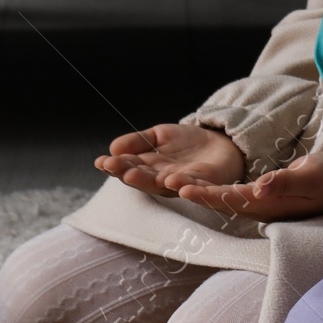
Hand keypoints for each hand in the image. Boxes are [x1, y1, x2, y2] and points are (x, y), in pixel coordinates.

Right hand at [97, 123, 243, 195]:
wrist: (222, 142)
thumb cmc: (186, 143)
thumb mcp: (159, 135)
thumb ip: (138, 141)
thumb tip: (113, 147)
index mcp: (149, 168)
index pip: (128, 167)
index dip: (114, 165)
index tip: (100, 161)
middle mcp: (162, 179)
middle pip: (142, 178)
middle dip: (127, 173)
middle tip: (114, 167)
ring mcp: (182, 183)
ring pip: (163, 185)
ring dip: (148, 181)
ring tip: (134, 174)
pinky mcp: (205, 184)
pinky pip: (194, 187)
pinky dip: (183, 186)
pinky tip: (172, 180)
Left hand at [175, 151, 322, 221]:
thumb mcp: (313, 176)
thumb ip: (286, 182)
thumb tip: (258, 188)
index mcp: (272, 205)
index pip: (231, 200)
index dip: (206, 193)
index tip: (182, 187)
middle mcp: (265, 208)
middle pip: (223, 202)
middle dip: (195, 193)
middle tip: (165, 182)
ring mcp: (267, 204)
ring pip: (227, 199)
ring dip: (202, 192)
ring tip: (175, 183)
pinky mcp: (270, 197)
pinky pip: (237, 195)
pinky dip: (218, 189)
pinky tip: (203, 184)